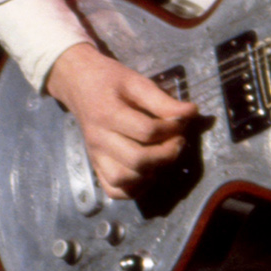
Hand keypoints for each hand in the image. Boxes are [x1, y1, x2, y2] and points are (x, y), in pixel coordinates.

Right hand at [44, 42, 198, 198]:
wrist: (78, 84)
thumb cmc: (109, 80)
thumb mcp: (136, 81)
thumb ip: (163, 100)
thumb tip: (191, 112)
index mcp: (108, 113)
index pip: (147, 131)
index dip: (172, 128)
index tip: (183, 119)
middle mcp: (99, 139)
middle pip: (137, 160)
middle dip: (166, 154)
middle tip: (178, 141)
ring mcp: (95, 155)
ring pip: (123, 180)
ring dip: (151, 173)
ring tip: (163, 157)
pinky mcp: (95, 165)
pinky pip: (113, 190)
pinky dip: (134, 188)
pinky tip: (148, 172)